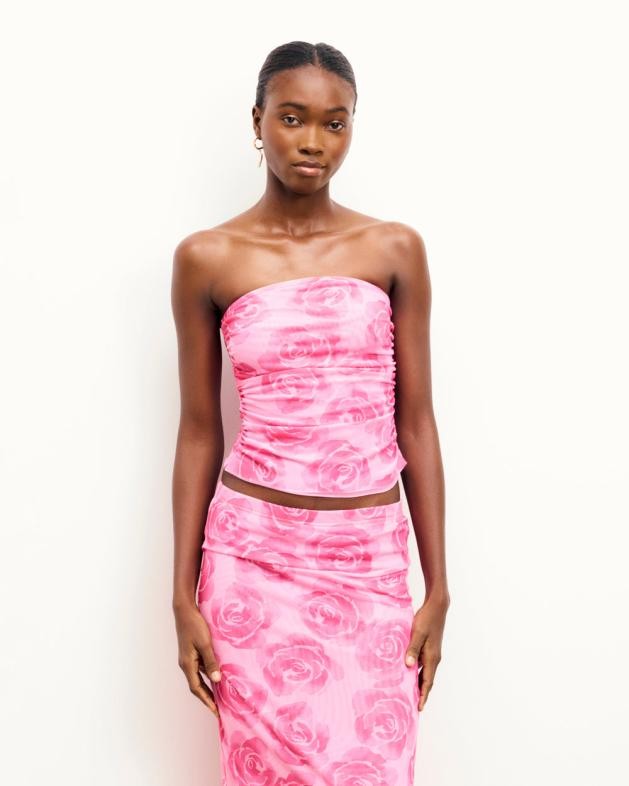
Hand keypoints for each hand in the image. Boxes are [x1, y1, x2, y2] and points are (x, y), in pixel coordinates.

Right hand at [173, 601, 221, 718]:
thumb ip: (211, 662)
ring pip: (199, 677)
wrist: (184, 610)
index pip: (197, 689)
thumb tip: (216, 680)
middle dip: (208, 698)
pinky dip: (209, 674)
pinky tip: (218, 674)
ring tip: (221, 695)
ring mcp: (188, 658)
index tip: (216, 711)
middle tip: (219, 709)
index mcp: (187, 664)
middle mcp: (186, 664)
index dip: (207, 701)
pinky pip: (201, 667)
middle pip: (197, 686)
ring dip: (209, 686)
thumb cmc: (195, 625)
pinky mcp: (191, 652)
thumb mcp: (205, 644)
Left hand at [404, 593, 448, 710]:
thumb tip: (409, 666)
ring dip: (418, 682)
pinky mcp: (430, 647)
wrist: (436, 606)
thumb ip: (413, 649)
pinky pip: (423, 663)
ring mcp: (432, 652)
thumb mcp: (417, 633)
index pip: (427, 681)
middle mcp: (434, 658)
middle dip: (421, 692)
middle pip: (427, 679)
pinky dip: (417, 670)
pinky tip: (408, 670)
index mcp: (432, 658)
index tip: (419, 708)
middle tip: (412, 705)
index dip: (423, 695)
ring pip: (425, 672)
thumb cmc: (427, 619)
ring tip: (409, 692)